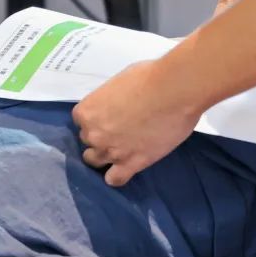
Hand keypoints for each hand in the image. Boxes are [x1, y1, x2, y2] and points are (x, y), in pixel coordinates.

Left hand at [73, 60, 202, 186]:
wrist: (174, 91)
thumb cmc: (149, 77)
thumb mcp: (118, 82)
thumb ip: (110, 100)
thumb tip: (117, 104)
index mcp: (87, 112)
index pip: (81, 121)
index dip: (96, 119)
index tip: (108, 116)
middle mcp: (94, 134)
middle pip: (88, 141)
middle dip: (100, 136)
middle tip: (118, 130)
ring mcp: (111, 151)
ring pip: (95, 161)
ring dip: (104, 156)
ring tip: (120, 149)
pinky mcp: (132, 164)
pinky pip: (115, 179)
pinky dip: (116, 176)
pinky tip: (124, 169)